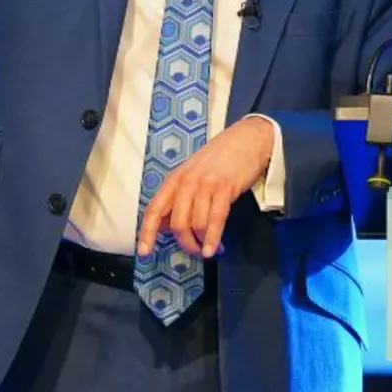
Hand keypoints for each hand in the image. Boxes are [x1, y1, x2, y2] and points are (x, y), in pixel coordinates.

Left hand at [136, 116, 274, 258]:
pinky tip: (214, 249)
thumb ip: (177, 199)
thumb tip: (163, 227)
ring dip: (201, 243)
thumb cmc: (220, 158)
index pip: (154, 210)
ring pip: (195, 225)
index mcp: (174, 179)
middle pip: (177, 224)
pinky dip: (213, 239)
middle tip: (195, 251)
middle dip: (186, 244)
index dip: (147, 233)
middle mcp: (186, 182)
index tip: (144, 253)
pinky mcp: (224, 188)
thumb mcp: (191, 175)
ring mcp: (205, 184)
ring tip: (209, 250)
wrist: (247, 139)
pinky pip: (215, 220)